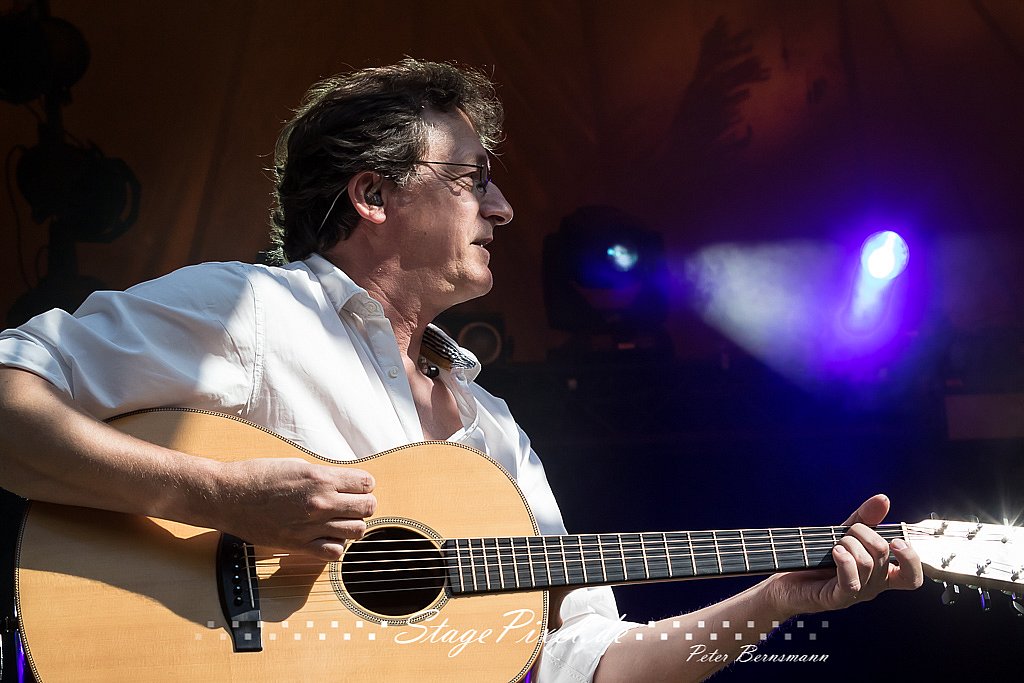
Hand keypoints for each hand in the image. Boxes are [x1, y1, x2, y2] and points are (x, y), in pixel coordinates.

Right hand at [212, 458, 376, 560]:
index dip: (364, 484)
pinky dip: (336, 546)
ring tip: (340, 520)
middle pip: (368, 507)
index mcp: (320, 478)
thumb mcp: (297, 465)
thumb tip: (345, 482)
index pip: (367, 483)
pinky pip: (335, 553)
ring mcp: (311, 526)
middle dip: (363, 504)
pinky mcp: (299, 545)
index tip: (356, 486)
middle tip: (351, 503)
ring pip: (357, 531)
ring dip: (352, 525)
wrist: (228, 496)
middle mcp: (320, 503)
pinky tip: (327, 537)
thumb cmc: (257, 476)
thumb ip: (324, 475)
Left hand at [766, 494, 922, 615]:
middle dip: (863, 533)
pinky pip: (851, 581)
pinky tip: (835, 552)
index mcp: (881, 572)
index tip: (896, 540)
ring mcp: (857, 594)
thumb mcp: (844, 532)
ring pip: (867, 563)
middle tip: (846, 533)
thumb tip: (883, 499)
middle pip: (883, 554)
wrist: (787, 580)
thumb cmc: (818, 557)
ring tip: (835, 545)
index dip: (911, 559)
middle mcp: (873, 585)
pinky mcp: (837, 598)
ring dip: (849, 544)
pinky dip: (845, 561)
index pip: (912, 576)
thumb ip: (866, 518)